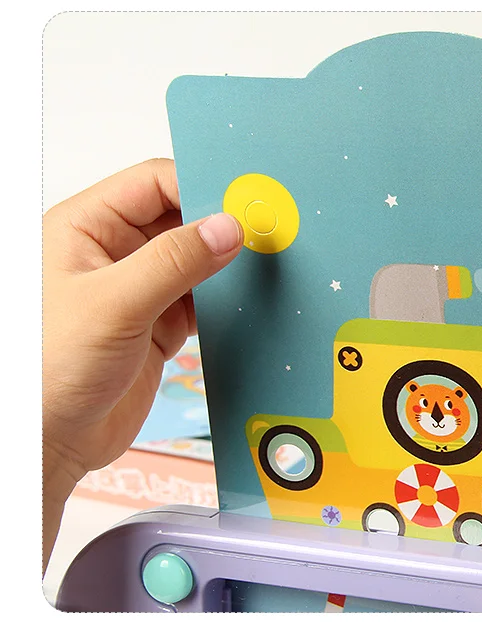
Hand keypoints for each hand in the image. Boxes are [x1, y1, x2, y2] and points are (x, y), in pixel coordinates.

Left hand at [42, 159, 242, 570]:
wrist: (47, 442)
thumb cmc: (48, 370)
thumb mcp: (114, 304)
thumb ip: (174, 261)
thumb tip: (227, 228)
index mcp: (86, 228)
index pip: (154, 183)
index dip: (200, 186)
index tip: (245, 201)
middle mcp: (112, 252)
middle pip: (180, 219)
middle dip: (221, 226)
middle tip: (266, 232)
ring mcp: (137, 290)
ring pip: (196, 260)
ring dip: (228, 265)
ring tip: (265, 265)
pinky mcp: (157, 324)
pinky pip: (202, 299)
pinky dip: (227, 300)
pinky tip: (249, 301)